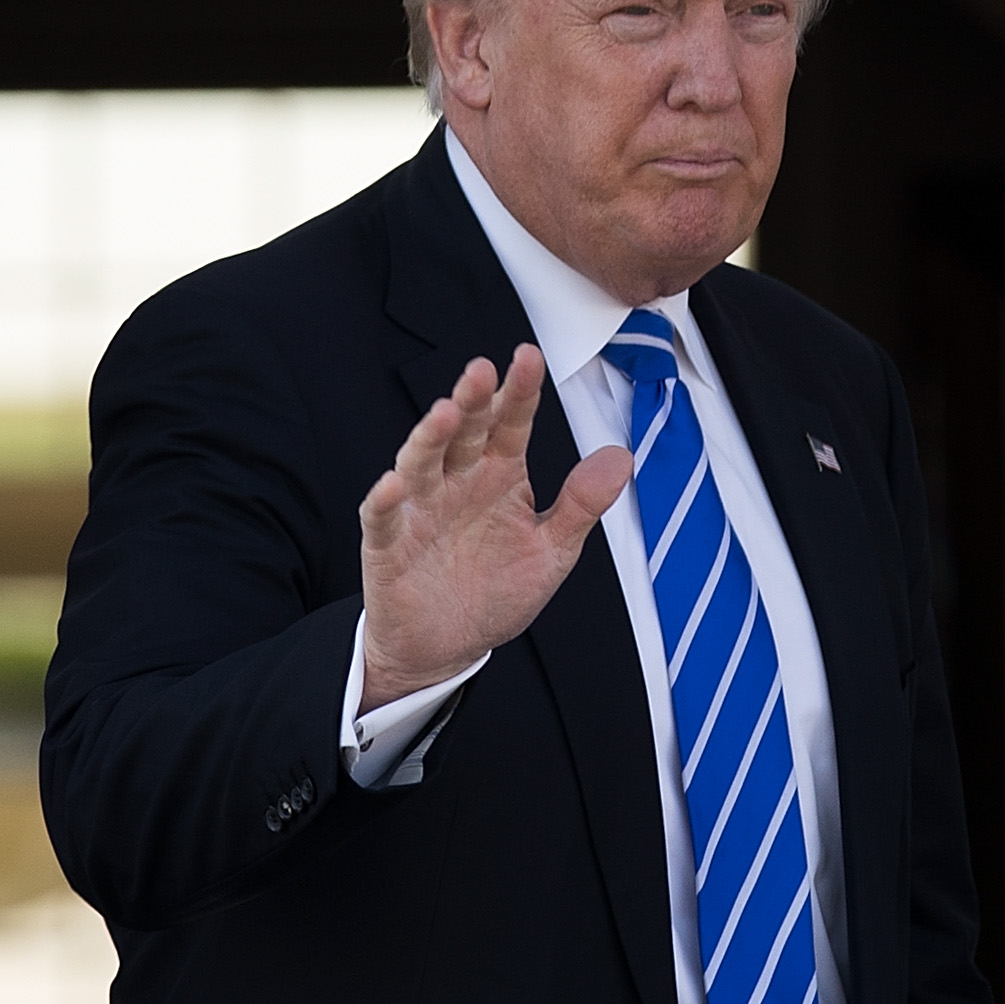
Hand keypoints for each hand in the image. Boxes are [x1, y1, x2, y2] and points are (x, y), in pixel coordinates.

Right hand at [357, 348, 635, 708]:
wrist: (448, 646)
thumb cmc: (495, 591)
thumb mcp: (552, 552)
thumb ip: (581, 505)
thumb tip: (620, 457)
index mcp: (498, 477)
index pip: (509, 425)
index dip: (518, 393)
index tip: (528, 357)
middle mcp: (457, 483)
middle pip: (463, 433)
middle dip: (471, 401)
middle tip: (482, 370)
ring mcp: (420, 511)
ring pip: (421, 463)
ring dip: (429, 437)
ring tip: (444, 413)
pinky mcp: (388, 546)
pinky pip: (383, 519)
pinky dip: (385, 502)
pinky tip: (393, 484)